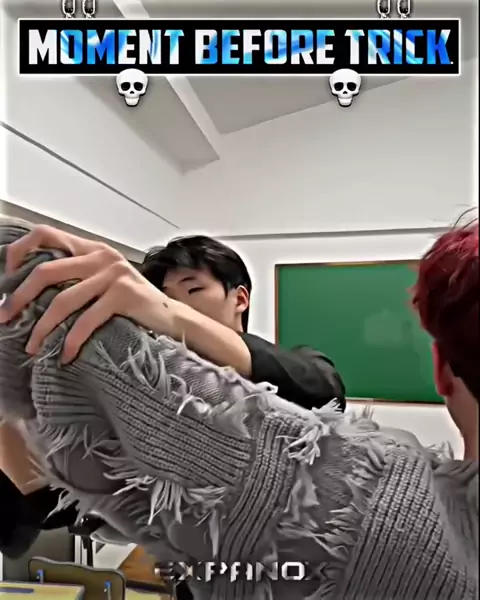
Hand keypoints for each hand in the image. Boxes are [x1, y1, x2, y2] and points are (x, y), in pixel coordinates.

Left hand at [0, 225, 174, 362]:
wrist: (170, 317)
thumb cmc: (133, 302)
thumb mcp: (104, 279)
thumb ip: (78, 276)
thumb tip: (32, 292)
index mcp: (92, 248)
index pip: (46, 234)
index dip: (20, 250)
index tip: (6, 276)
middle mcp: (101, 256)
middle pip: (46, 271)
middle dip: (19, 297)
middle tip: (5, 317)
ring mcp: (113, 275)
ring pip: (62, 301)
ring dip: (41, 328)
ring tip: (32, 347)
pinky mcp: (123, 296)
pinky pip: (86, 321)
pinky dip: (71, 342)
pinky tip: (65, 356)